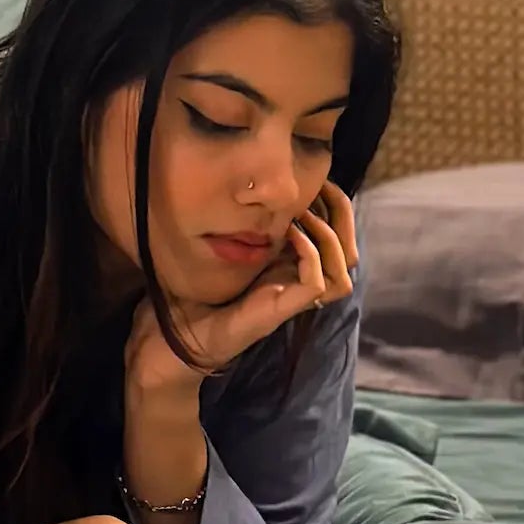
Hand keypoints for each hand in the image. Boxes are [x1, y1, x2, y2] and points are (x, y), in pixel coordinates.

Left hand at [126, 182, 358, 394]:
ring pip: (342, 271)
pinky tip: (290, 236)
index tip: (318, 183)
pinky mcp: (279, 312)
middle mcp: (296, 286)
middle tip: (321, 191)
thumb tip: (246, 193)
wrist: (174, 339)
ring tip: (303, 216)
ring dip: (329, 237)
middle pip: (348, 254)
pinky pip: (316, 283)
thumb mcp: (224, 253)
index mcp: (288, 270)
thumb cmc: (193, 298)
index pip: (336, 240)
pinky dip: (310, 256)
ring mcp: (290, 300)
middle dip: (342, 217)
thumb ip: (241, 230)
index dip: (336, 210)